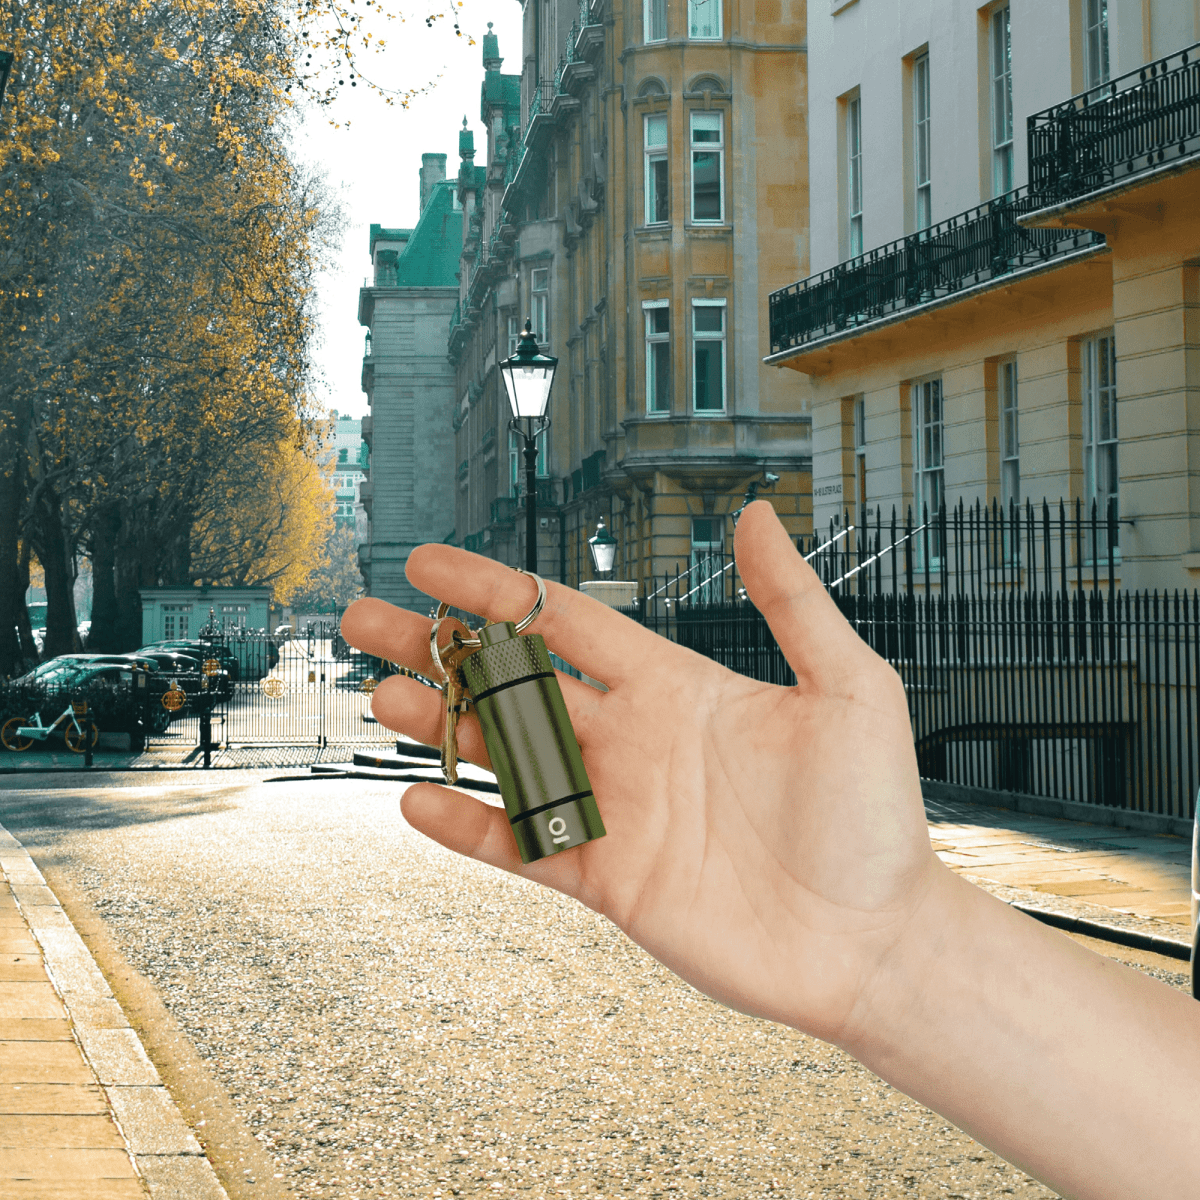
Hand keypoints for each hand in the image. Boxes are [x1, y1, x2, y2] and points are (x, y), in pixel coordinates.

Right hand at [341, 501, 943, 1046]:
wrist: (874, 940)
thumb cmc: (874, 814)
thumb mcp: (848, 688)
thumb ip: (793, 603)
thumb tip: (754, 514)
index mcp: (675, 686)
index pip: (565, 621)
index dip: (496, 589)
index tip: (431, 564)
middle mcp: (631, 740)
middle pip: (512, 681)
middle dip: (438, 648)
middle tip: (366, 620)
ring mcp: (614, 810)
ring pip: (505, 756)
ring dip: (439, 724)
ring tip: (378, 694)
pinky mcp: (607, 880)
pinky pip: (521, 846)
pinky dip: (469, 825)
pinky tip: (417, 798)